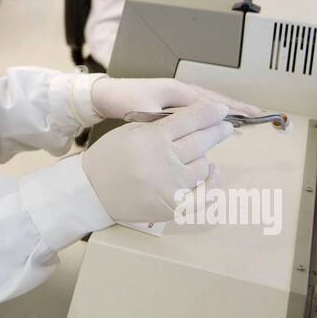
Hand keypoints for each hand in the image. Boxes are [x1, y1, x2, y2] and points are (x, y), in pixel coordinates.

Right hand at [81, 102, 231, 223]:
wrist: (91, 191)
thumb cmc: (110, 157)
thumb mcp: (131, 131)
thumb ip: (160, 126)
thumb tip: (194, 120)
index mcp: (152, 138)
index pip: (190, 120)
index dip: (210, 113)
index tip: (220, 110)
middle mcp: (164, 160)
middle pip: (202, 141)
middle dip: (217, 131)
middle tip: (225, 127)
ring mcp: (171, 185)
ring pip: (203, 166)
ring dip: (203, 159)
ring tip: (195, 155)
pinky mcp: (173, 207)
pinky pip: (205, 195)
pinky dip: (213, 184)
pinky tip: (214, 173)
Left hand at [90, 75, 260, 121]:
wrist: (106, 95)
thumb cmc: (125, 102)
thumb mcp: (147, 112)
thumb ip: (170, 118)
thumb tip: (194, 125)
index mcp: (177, 90)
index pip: (211, 101)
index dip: (232, 109)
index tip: (252, 116)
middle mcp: (180, 88)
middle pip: (214, 98)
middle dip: (236, 106)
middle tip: (258, 114)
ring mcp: (176, 92)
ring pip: (207, 101)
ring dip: (226, 108)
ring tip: (245, 116)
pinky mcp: (170, 98)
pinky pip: (197, 105)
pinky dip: (211, 110)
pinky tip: (216, 119)